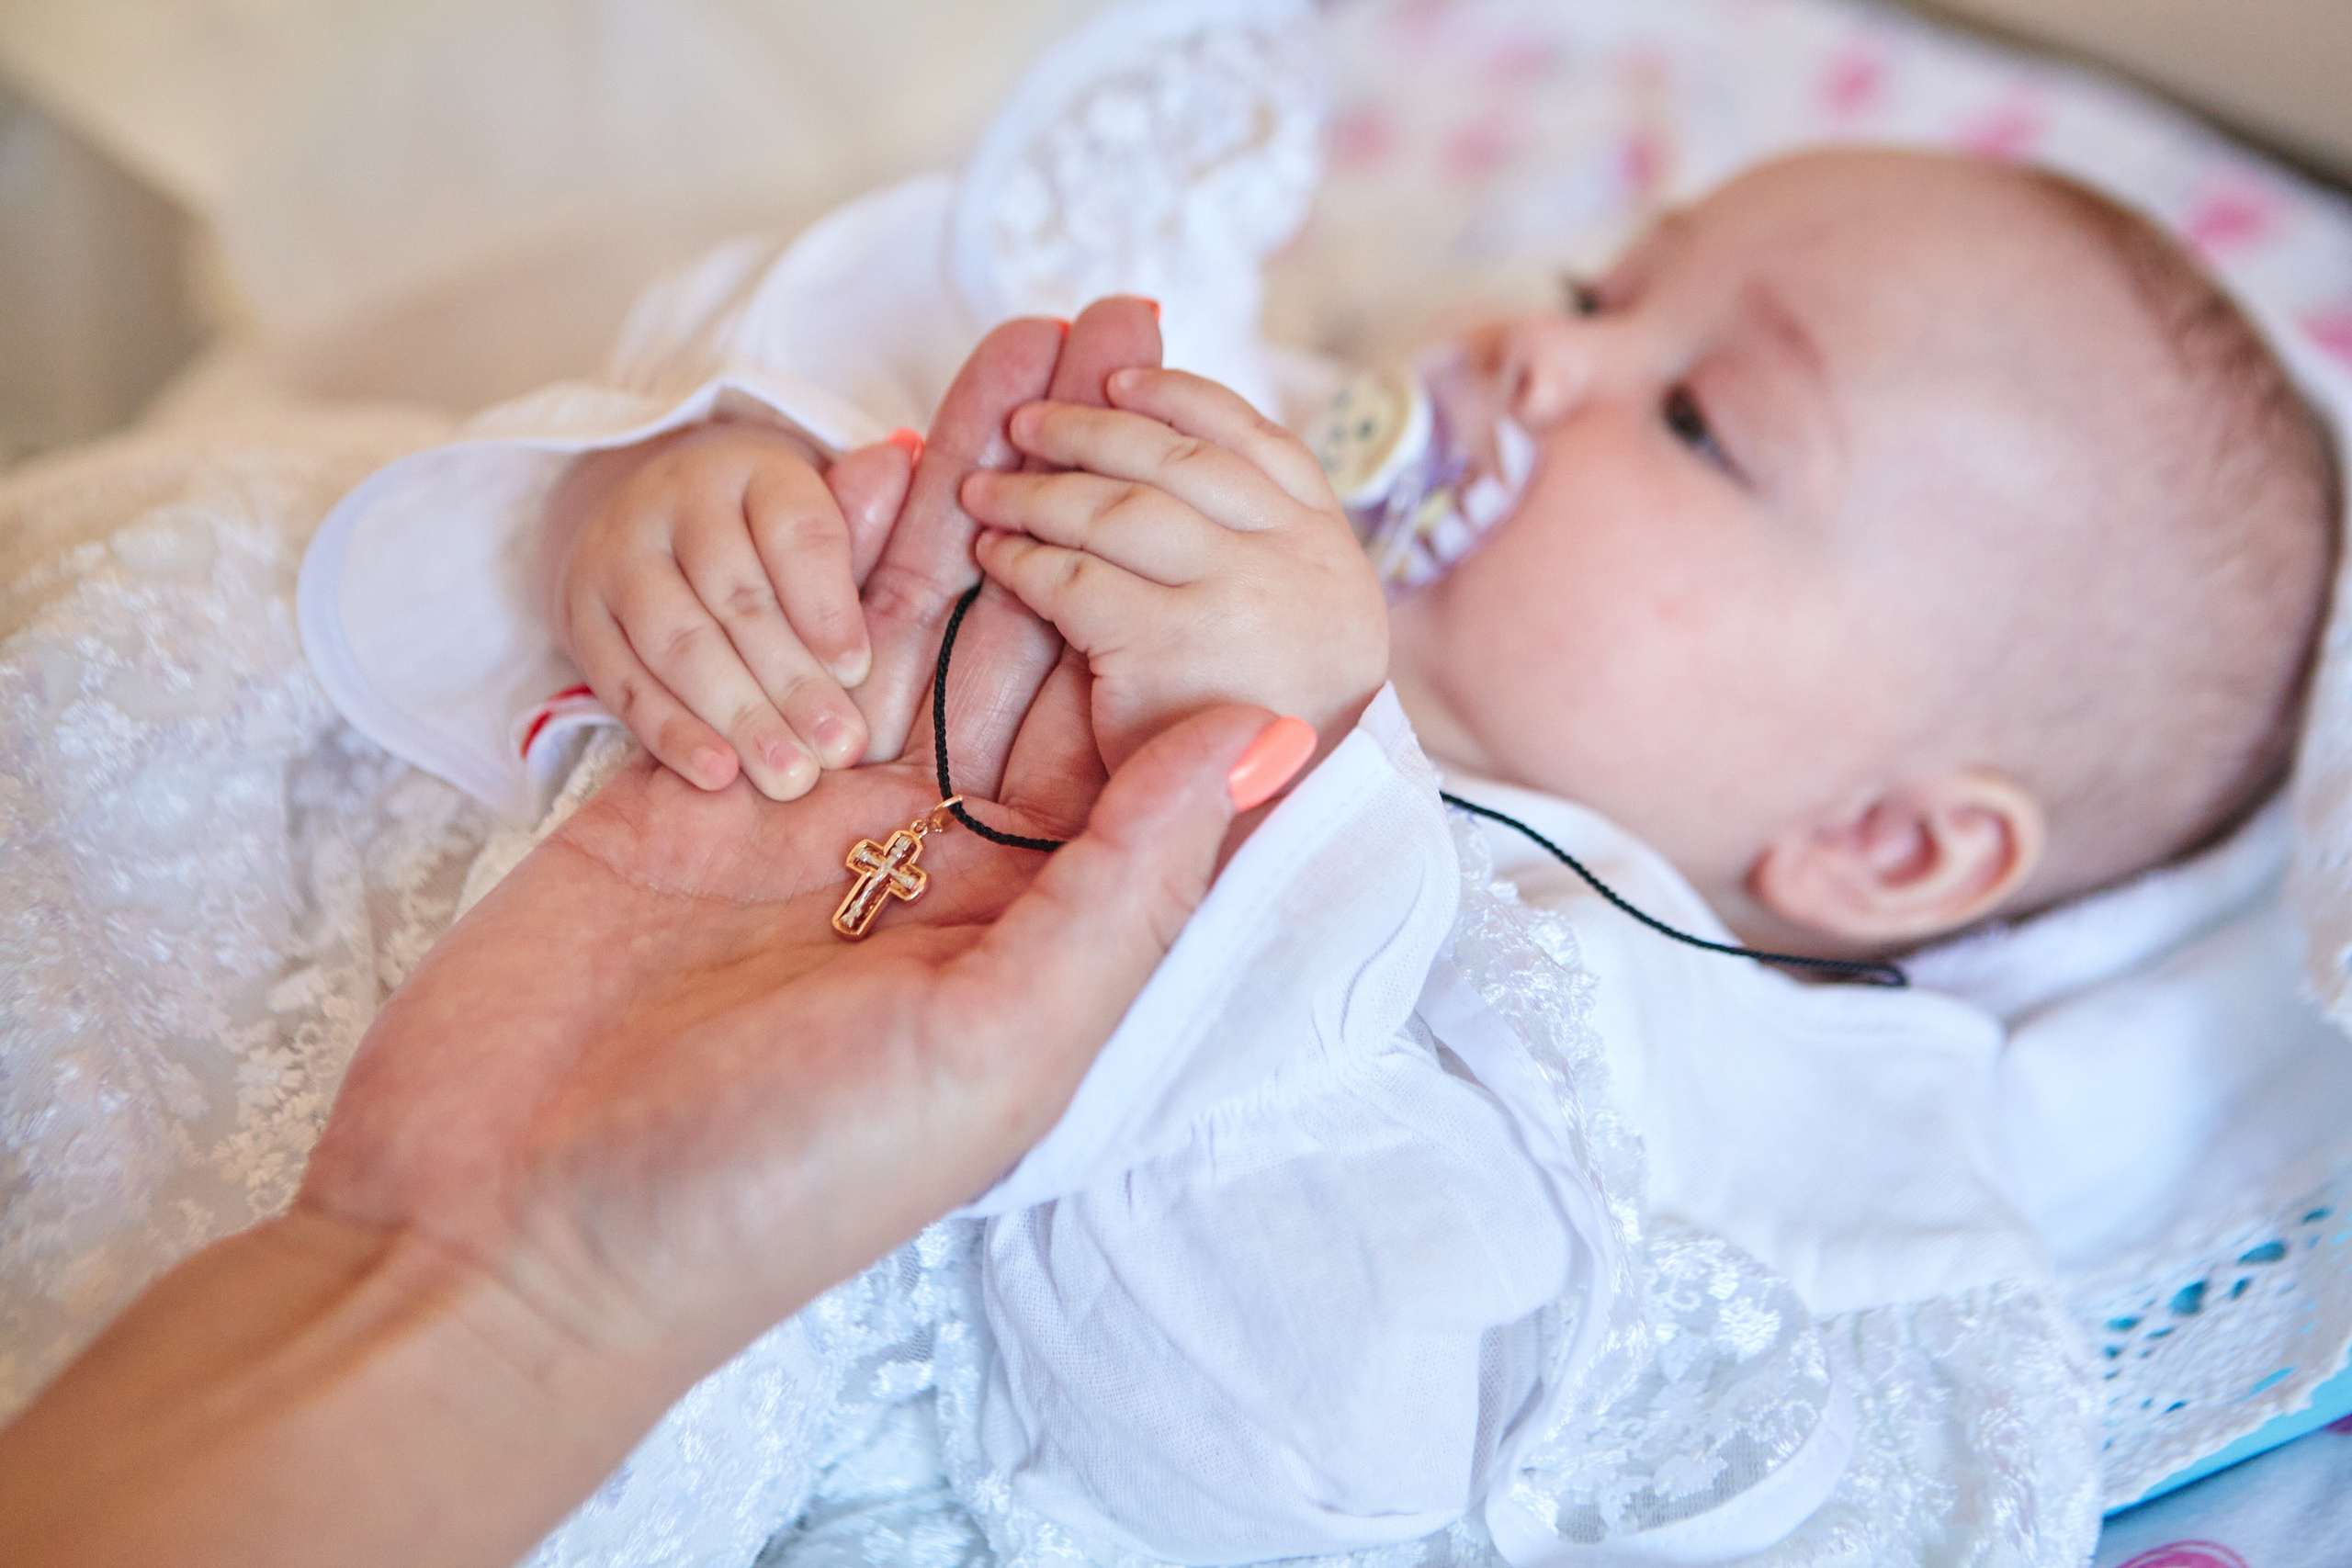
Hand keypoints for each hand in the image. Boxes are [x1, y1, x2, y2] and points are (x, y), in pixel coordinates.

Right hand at [0, 302, 1284, 1567]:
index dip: (1180, 595)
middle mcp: (937, 867)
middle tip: (1131, 338)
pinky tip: (889, 446)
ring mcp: (810, 818)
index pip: (1136, 737)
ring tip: (1031, 346)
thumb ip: (1125, 888)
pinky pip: (778, 640)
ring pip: (912, 623)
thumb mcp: (992, 1050)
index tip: (1228, 461)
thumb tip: (1258, 736)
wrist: (507, 1237)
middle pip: (1036, 651)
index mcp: (1032, 934)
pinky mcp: (689, 789)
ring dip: (972, 488)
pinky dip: (828, 548)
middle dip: (1086, 500)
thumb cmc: (769, 1184)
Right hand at [547, 420, 920, 800]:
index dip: (826, 602)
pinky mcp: (582, 617)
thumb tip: (901, 463)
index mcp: (751, 469)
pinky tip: (717, 774)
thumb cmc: (764, 536)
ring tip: (788, 775)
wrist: (649, 524)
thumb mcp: (816, 509)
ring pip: (676, 642)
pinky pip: (624, 681)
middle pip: (736, 596)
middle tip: (839, 748)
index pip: (792, 529)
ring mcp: (618, 558)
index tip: (858, 671)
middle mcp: (674, 503)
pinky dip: (671, 732)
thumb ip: (860, 513)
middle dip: (792, 680)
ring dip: (736, 715)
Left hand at [962, 365, 1388, 770]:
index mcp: (1331, 550)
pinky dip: (1028, 559)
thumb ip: (1259, 557)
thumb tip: (1178, 462)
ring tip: (990, 481)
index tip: (1125, 378)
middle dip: (1095, 423)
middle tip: (1029, 412)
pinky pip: (1078, 579)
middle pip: (1181, 460)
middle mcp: (1298, 561)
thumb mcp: (1305, 638)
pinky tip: (996, 555)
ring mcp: (1239, 598)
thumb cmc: (1276, 750)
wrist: (1296, 842)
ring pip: (1125, 507)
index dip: (1185, 400)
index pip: (1259, 443)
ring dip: (1047, 484)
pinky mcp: (1172, 647)